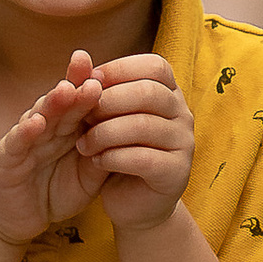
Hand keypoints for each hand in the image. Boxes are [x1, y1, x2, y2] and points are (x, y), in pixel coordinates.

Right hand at [0, 56, 111, 242]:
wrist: (20, 220)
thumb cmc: (55, 192)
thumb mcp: (88, 178)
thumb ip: (105, 157)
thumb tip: (133, 136)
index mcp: (68, 129)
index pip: (82, 103)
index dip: (93, 86)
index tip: (115, 73)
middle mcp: (47, 128)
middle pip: (63, 104)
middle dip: (77, 87)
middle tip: (93, 76)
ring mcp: (25, 141)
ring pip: (39, 117)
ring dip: (52, 103)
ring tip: (67, 90)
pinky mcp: (5, 159)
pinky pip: (16, 143)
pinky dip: (24, 132)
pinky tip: (36, 123)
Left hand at [78, 51, 192, 232]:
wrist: (134, 203)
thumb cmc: (119, 151)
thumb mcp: (106, 118)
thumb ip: (96, 90)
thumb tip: (78, 59)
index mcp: (170, 93)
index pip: (154, 66)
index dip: (118, 69)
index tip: (88, 82)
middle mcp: (183, 114)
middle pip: (148, 92)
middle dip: (107, 101)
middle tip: (82, 117)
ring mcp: (184, 144)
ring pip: (143, 125)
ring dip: (104, 133)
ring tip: (83, 144)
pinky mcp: (176, 173)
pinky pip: (144, 159)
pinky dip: (113, 157)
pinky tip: (97, 161)